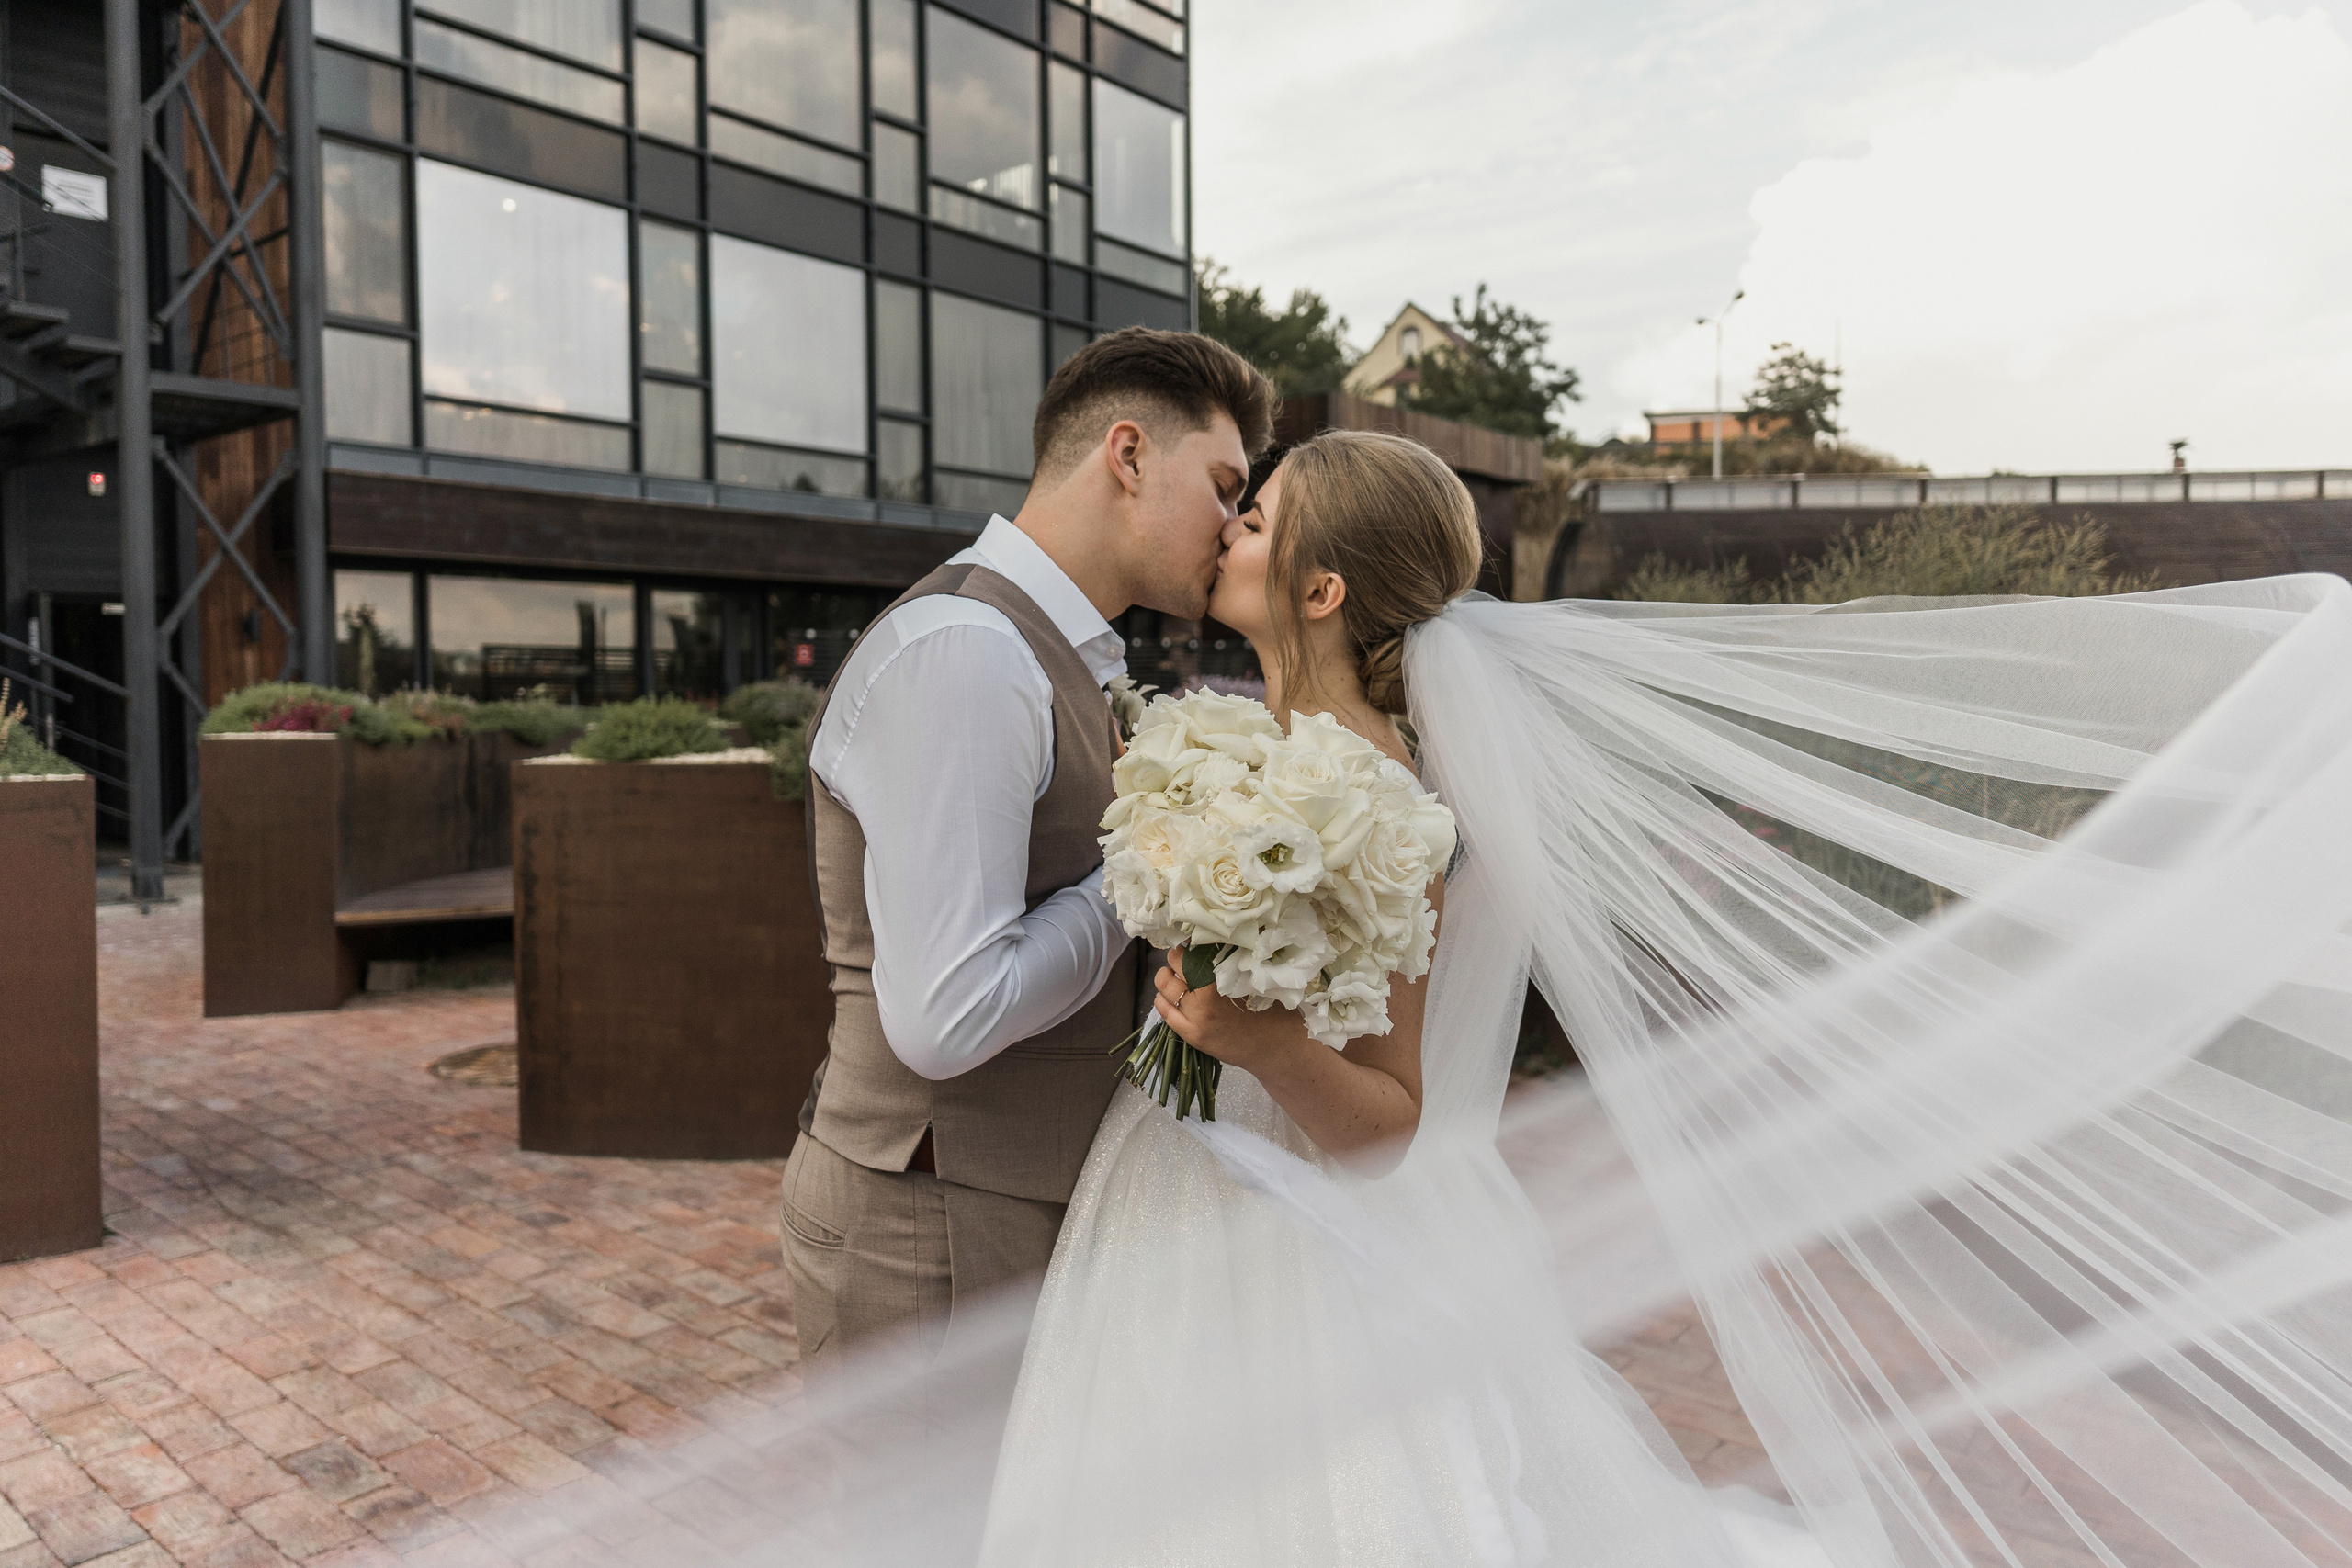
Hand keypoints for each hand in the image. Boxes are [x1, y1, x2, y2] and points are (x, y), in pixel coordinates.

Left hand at [1152, 947, 1311, 1075]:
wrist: (1274, 1046)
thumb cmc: (1270, 1009)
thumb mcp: (1253, 977)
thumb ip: (1231, 960)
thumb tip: (1214, 940)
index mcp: (1222, 976)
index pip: (1192, 949)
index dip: (1189, 944)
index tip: (1192, 944)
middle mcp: (1205, 994)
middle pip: (1174, 963)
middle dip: (1176, 958)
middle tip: (1183, 960)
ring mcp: (1196, 1016)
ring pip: (1164, 986)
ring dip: (1166, 977)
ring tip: (1175, 978)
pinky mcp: (1192, 1035)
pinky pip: (1164, 1011)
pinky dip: (1163, 999)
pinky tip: (1170, 997)